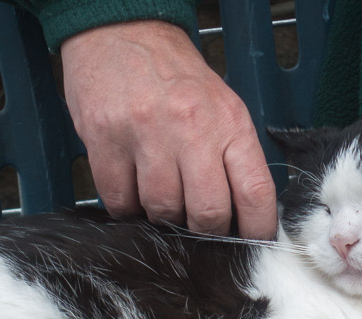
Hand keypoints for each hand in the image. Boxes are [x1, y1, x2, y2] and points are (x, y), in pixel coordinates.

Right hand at [60, 21, 278, 239]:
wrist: (121, 32)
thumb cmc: (174, 76)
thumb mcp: (221, 105)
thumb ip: (233, 156)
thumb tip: (242, 214)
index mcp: (229, 122)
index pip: (255, 192)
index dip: (255, 229)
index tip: (251, 242)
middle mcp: (191, 129)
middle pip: (207, 214)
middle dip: (202, 229)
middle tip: (194, 220)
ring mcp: (146, 135)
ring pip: (161, 211)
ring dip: (160, 215)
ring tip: (158, 191)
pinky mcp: (106, 141)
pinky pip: (120, 202)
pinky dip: (126, 206)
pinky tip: (131, 186)